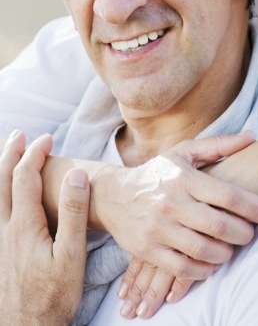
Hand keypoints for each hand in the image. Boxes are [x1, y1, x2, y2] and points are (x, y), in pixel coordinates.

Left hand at [0, 130, 89, 325]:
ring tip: (3, 156)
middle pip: (2, 182)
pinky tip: (2, 199)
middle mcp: (5, 230)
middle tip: (18, 135)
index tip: (46, 139)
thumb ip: (73, 213)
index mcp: (24, 226)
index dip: (34, 154)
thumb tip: (75, 175)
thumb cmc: (53, 298)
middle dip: (10, 155)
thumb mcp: (72, 256)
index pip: (25, 178)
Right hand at [92, 132, 257, 317]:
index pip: (227, 194)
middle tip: (253, 234)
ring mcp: (157, 228)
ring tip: (232, 248)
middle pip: (218, 225)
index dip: (253, 207)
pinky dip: (202, 271)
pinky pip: (182, 268)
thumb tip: (253, 136)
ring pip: (202, 250)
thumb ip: (220, 145)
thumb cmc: (157, 172)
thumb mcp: (185, 152)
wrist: (113, 195)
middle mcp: (170, 202)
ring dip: (225, 253)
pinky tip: (211, 263)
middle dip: (243, 234)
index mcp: (183, 178)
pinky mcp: (146, 250)